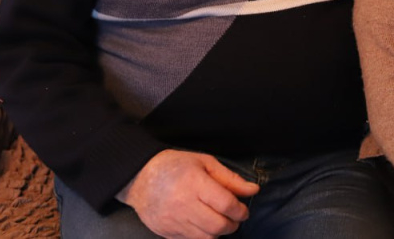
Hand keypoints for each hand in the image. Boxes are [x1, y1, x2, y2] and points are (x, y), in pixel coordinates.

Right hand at [117, 149, 259, 238]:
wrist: (140, 177)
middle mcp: (184, 205)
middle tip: (234, 217)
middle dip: (233, 224)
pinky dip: (202, 237)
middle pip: (218, 226)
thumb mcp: (205, 163)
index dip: (240, 210)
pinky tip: (203, 225)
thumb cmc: (175, 166)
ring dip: (218, 233)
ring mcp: (174, 222)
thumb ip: (230, 179)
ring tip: (219, 221)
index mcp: (195, 183)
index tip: (243, 209)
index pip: (226, 204)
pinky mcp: (166, 233)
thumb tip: (253, 190)